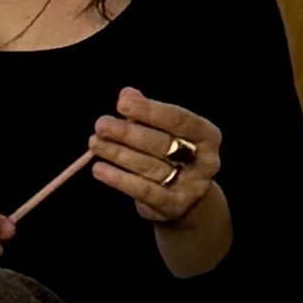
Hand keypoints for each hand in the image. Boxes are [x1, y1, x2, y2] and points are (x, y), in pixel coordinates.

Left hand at [92, 89, 221, 225]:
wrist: (187, 199)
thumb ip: (147, 113)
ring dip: (118, 153)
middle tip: (101, 124)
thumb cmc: (173, 154)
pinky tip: (99, 169)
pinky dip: (119, 179)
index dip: (150, 110)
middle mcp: (205, 161)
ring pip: (149, 167)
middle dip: (128, 133)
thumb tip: (128, 95)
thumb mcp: (166, 130)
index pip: (178, 119)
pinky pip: (143, 191)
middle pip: (162, 143)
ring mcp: (191, 186)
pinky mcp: (173, 207)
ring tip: (95, 143)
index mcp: (207, 135)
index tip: (122, 102)